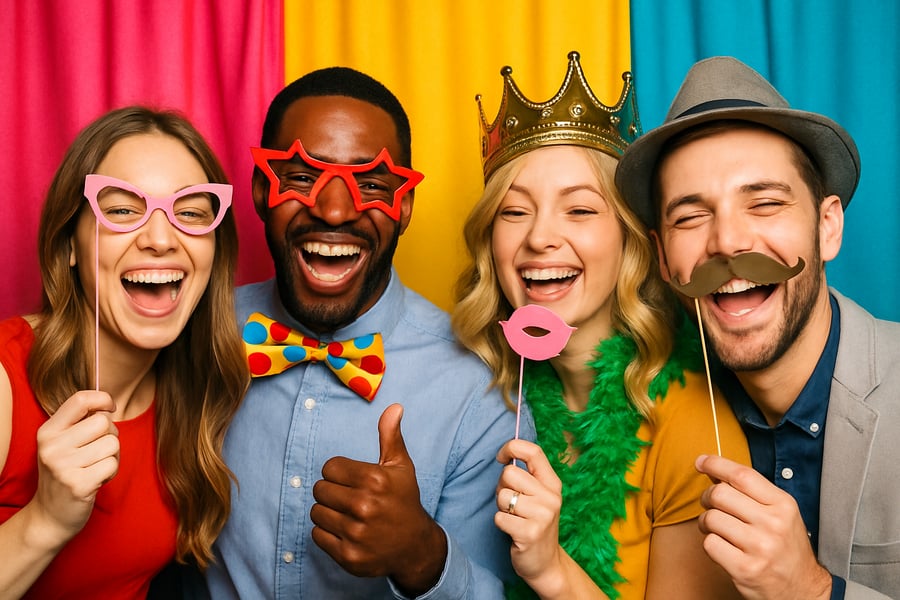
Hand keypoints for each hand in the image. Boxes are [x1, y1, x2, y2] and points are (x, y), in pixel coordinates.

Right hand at [32, 390, 118, 547]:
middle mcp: (52, 447)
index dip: (103, 399)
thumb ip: (80, 422)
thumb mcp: (62, 443)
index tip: (110, 408)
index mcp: (48, 431)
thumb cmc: (65, 472)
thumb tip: (107, 405)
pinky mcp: (78, 485)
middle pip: (103, 422)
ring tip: (95, 467)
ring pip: (112, 444)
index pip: (81, 399)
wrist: (49, 516)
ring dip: (112, 456)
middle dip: (110, 435)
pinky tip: (97, 480)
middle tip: (99, 450)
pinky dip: (111, 472)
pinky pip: (112, 464)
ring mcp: (63, 466)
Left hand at [310, 404, 445, 594]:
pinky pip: (317, 536)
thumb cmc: (404, 501)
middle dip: (331, 492)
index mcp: (374, 480)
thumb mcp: (400, 467)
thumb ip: (391, 436)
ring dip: (327, 512)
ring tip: (347, 514)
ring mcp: (356, 533)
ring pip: (316, 513)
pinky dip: (327, 533)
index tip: (352, 480)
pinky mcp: (348, 556)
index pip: (329, 468)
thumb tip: (394, 407)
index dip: (338, 473)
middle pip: (320, 489)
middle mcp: (364, 506)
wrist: (414, 546)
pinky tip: (345, 531)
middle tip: (348, 498)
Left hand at [495, 439, 566, 594]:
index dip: (511, 447)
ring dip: (501, 508)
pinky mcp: (530, 533)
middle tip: (511, 502)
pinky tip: (513, 531)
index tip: (501, 457)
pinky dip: (500, 524)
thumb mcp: (538, 496)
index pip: (533, 451)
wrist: (546, 564)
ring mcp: (543, 515)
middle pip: (509, 473)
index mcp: (552, 483)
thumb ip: (527, 476)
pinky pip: (499, 517)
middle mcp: (551, 497)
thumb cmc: (534, 524)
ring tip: (514, 518)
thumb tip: (505, 455)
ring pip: (502, 496)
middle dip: (501, 487)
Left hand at [695, 454, 831, 599]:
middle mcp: (773, 524)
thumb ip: (751, 492)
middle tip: (710, 504)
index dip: (716, 464)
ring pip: (710, 518)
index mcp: (783, 505)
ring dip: (706, 523)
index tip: (701, 462)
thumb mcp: (780, 514)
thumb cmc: (786, 547)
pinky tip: (723, 547)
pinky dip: (711, 543)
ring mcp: (759, 547)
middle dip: (707, 497)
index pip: (742, 475)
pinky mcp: (744, 568)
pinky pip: (709, 543)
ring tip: (717, 529)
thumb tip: (715, 472)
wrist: (803, 590)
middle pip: (720, 494)